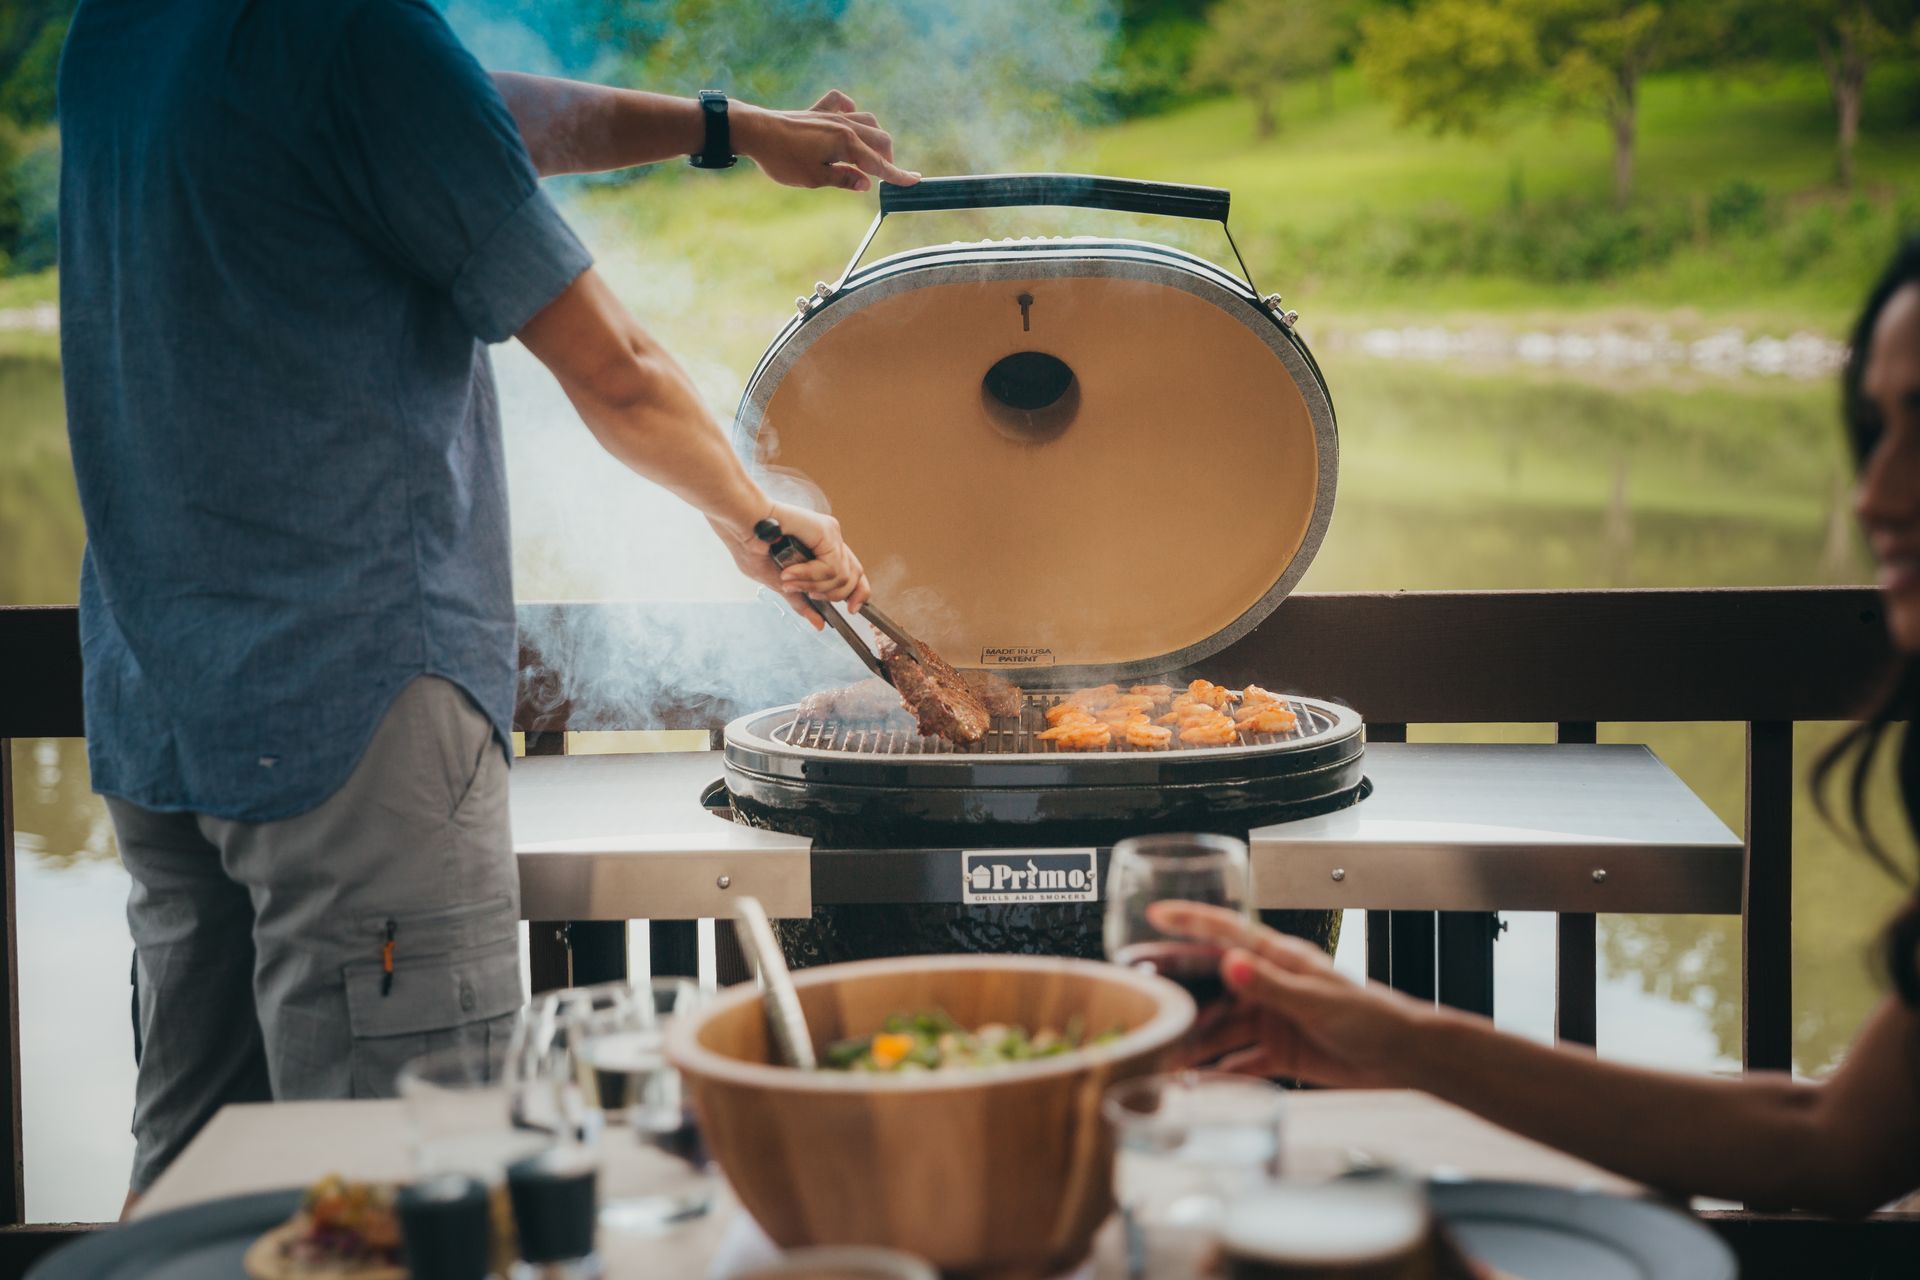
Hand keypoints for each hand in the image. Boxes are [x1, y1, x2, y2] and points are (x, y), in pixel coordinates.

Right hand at [710, 500, 870, 629]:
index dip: (858, 594)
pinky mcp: (826, 530)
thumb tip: (819, 624)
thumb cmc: (750, 546)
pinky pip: (831, 567)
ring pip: (842, 577)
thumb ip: (801, 600)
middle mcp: (830, 541)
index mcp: (821, 552)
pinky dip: (810, 575)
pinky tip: (790, 570)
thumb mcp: (779, 583)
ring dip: (812, 585)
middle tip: (805, 592)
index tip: (851, 611)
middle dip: (831, 595)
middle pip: (855, 577)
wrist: (739, 524)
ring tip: (788, 578)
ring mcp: (830, 534)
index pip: (853, 575)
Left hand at [732, 90, 919, 191]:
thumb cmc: (783, 159)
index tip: (914, 181)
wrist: (755, 131)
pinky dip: (850, 110)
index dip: (897, 175)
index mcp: (846, 144)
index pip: (879, 164)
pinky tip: (848, 119)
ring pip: (867, 120)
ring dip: (874, 138)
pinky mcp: (818, 111)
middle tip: (884, 177)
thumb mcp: (814, 178)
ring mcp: (832, 115)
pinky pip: (842, 103)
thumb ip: (843, 179)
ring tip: (868, 155)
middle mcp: (844, 125)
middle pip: (880, 139)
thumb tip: (866, 183)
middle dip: (887, 158)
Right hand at [1148, 901, 1428, 1086]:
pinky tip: (1197, 1082)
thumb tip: (1232, 964)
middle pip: (1213, 984)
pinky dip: (1219, 1072)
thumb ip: (1272, 985)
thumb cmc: (1373, 1016)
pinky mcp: (1278, 1051)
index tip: (1157, 914)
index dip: (1190, 921)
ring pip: (1222, 1027)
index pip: (1227, 933)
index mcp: (1279, 958)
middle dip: (1179, 992)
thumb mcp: (1317, 999)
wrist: (1403, 1057)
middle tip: (1144, 1000)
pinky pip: (1240, 1060)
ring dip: (1196, 1042)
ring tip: (1166, 1055)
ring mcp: (1271, 1018)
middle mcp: (1268, 985)